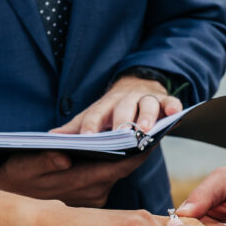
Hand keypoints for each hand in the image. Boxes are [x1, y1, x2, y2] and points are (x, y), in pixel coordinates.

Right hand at [0, 150, 147, 207]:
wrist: (16, 205)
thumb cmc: (18, 178)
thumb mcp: (26, 165)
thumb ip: (45, 160)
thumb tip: (63, 156)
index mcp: (81, 182)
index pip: (118, 167)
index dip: (136, 152)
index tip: (151, 136)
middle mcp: (94, 192)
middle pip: (123, 169)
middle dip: (136, 151)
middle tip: (149, 129)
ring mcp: (95, 196)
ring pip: (117, 173)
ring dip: (126, 158)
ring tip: (138, 136)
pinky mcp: (94, 196)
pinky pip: (110, 178)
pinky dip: (115, 164)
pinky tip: (120, 150)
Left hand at [52, 76, 182, 133]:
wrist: (136, 86)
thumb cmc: (111, 110)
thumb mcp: (92, 116)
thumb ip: (74, 129)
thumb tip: (49, 139)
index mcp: (105, 106)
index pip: (96, 115)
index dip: (92, 125)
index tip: (87, 138)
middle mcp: (125, 100)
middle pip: (123, 109)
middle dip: (122, 121)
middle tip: (121, 134)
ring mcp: (145, 99)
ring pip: (147, 105)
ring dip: (147, 116)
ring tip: (146, 130)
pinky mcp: (164, 100)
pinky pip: (170, 102)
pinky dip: (173, 106)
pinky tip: (175, 113)